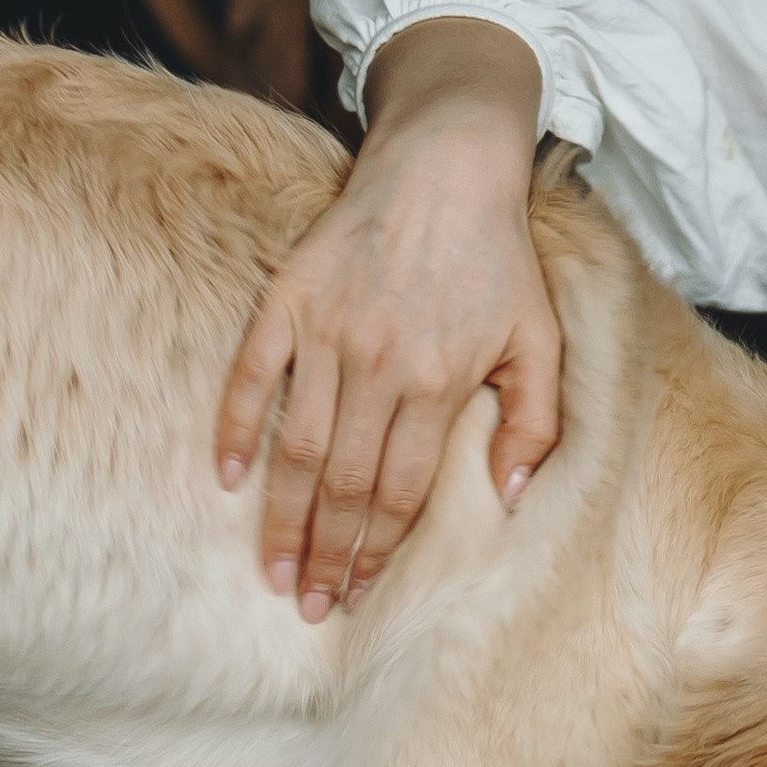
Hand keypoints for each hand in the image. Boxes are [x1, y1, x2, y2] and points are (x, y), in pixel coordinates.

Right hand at [217, 21, 557, 613]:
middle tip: (307, 605)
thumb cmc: (499, 256)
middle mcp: (382, 361)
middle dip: (325, 554)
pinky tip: (225, 478)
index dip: (377, 551)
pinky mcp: (290, 295)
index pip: (401, 490)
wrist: (448, 161)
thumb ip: (534, 420)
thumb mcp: (540, 336)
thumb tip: (509, 497)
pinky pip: (251, 374)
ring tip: (272, 571)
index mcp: (442, 379)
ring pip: (298, 445)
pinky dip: (234, 427)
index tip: (356, 595)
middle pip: (346, 483)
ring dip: (281, 516)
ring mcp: (329, 328)